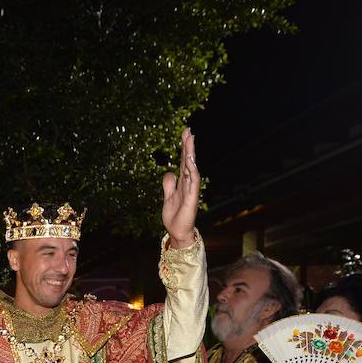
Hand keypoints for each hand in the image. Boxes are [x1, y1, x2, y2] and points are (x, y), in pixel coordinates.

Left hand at [161, 127, 199, 247]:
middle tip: (188, 130)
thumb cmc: (175, 216)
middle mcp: (188, 183)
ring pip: (191, 168)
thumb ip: (168, 184)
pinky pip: (193, 181)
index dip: (184, 147)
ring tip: (190, 140)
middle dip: (188, 145)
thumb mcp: (168, 196)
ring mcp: (191, 189)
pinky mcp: (192, 197)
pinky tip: (190, 161)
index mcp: (182, 182)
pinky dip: (192, 170)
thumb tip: (169, 172)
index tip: (185, 133)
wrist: (178, 232)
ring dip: (190, 154)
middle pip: (188, 161)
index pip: (183, 161)